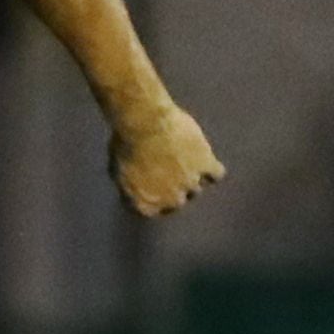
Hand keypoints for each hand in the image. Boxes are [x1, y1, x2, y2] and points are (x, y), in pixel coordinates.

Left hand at [109, 103, 223, 216]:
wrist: (145, 122)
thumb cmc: (125, 142)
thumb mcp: (117, 169)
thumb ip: (129, 186)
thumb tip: (135, 190)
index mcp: (144, 203)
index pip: (153, 211)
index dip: (155, 198)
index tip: (155, 188)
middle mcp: (170, 199)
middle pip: (177, 201)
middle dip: (174, 189)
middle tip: (170, 172)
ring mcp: (190, 184)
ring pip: (196, 188)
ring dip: (191, 177)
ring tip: (185, 160)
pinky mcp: (206, 166)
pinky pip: (217, 174)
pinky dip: (212, 168)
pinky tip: (206, 159)